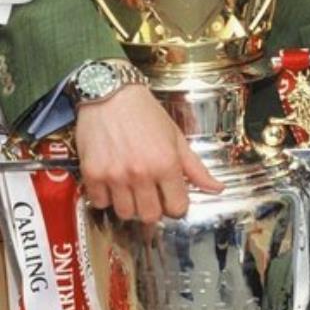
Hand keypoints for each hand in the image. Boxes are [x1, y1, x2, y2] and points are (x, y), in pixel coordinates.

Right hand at [75, 84, 222, 222]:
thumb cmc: (144, 113)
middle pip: (150, 216)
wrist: (110, 94)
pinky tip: (112, 182)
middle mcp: (141, 173)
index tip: (171, 197)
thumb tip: (216, 188)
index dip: (176, 205)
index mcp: (166, 163)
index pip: (177, 207)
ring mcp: (115, 175)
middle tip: (151, 194)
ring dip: (130, 205)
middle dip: (154, 208)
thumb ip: (196, 168)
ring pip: (125, 213)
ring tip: (131, 187)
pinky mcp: (93, 174)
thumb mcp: (176, 137)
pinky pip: (100, 202)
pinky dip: (106, 197)